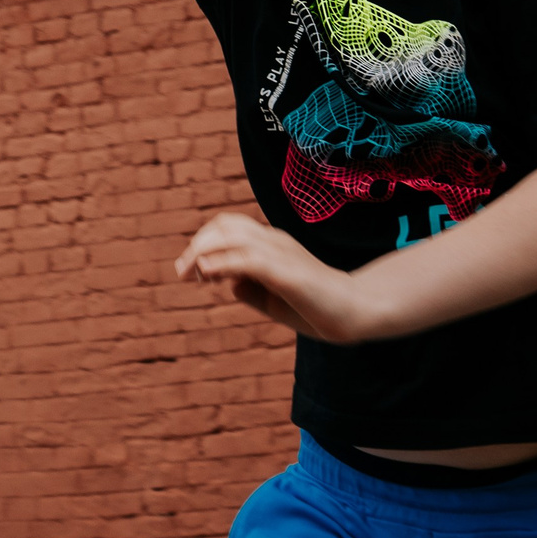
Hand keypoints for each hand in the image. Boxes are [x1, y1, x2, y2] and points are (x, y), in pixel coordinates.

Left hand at [175, 212, 372, 342]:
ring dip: (203, 252)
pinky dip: (222, 263)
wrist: (354, 312)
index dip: (204, 243)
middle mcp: (274, 240)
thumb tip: (226, 281)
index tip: (194, 271)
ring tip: (191, 273)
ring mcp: (281, 252)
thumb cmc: (316, 307)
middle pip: (225, 225)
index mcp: (273, 243)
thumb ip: (249, 288)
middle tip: (182, 272)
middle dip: (197, 244)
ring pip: (231, 235)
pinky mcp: (285, 271)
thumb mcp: (272, 299)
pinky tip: (208, 275)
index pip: (229, 226)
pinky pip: (247, 259)